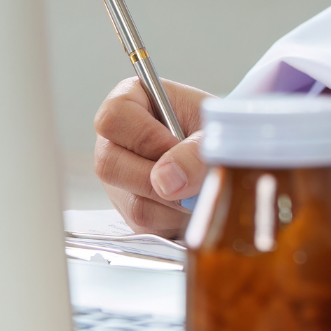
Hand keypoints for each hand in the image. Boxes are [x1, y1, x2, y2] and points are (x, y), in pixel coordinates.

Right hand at [92, 77, 211, 237]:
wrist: (222, 154)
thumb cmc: (213, 130)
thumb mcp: (212, 130)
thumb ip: (195, 151)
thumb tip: (166, 182)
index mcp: (128, 104)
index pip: (113, 118)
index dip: (144, 136)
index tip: (175, 143)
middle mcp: (113, 143)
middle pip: (109, 166)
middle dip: (159, 177)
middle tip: (192, 173)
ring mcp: (118, 181)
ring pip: (133, 203)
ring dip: (176, 202)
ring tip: (200, 186)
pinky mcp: (130, 211)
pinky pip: (147, 226)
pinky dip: (177, 219)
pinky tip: (192, 202)